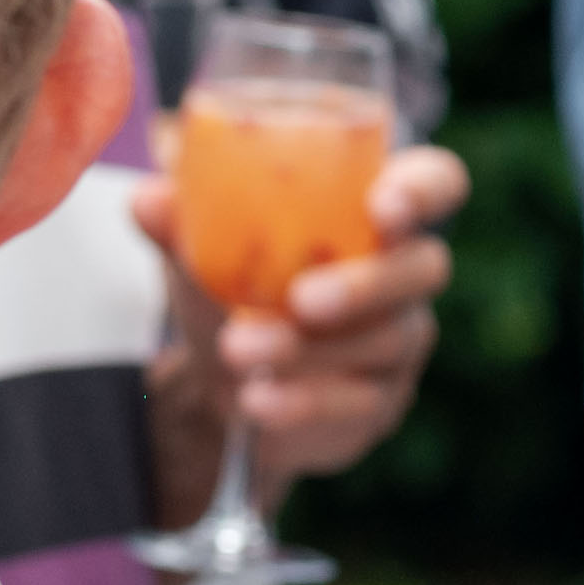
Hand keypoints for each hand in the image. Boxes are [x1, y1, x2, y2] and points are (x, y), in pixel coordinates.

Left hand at [138, 141, 466, 508]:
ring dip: (308, 349)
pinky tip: (257, 402)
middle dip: (365, 284)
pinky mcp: (381, 399)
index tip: (384, 204)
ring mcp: (401, 338)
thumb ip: (180, 222)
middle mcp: (404, 270)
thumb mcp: (200, 250)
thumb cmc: (231, 285)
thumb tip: (147, 200)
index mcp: (373, 210)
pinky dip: (303, 401)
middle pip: (422, 267)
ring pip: (383, 341)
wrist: (219, 379)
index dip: (423, 189)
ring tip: (238, 350)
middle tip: (302, 299)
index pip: (436, 182)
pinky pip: (357, 401)